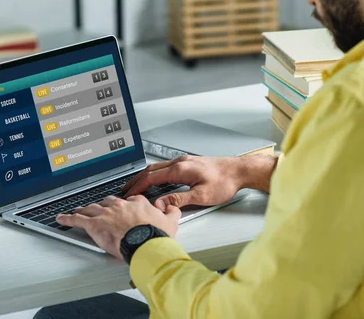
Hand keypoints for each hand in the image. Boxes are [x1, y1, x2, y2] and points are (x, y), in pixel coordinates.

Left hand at [56, 195, 180, 259]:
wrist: (145, 243)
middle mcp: (120, 206)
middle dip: (104, 207)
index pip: (129, 201)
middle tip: (101, 211)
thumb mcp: (171, 221)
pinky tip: (61, 218)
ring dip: (85, 210)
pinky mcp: (94, 225)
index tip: (125, 209)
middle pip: (108, 202)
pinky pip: (77, 220)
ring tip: (79, 211)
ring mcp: (106, 214)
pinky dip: (68, 219)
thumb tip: (172, 207)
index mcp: (137, 204)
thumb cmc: (156, 235)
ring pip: (92, 209)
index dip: (126, 206)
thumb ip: (171, 211)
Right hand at [122, 156, 245, 211]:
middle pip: (151, 170)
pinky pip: (165, 167)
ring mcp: (184, 161)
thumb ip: (179, 199)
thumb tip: (160, 203)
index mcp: (180, 169)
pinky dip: (155, 174)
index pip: (151, 177)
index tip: (128, 194)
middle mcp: (180, 162)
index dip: (137, 187)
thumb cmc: (224, 181)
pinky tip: (156, 180)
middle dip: (136, 180)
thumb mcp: (201, 195)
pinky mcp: (189, 163)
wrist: (239, 170)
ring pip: (158, 167)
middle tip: (125, 189)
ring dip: (145, 176)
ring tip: (136, 185)